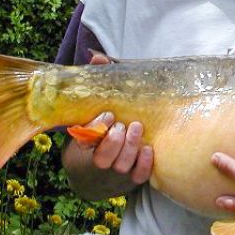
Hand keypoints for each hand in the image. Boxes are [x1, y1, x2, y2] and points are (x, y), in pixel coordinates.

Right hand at [63, 51, 153, 194]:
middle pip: (104, 158)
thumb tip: (97, 58)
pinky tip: (149, 149)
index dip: (95, 129)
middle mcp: (100, 160)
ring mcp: (117, 170)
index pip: (85, 140)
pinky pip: (139, 176)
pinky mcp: (133, 177)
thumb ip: (97, 82)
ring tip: (137, 129)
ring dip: (130, 149)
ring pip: (121, 166)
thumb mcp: (95, 106)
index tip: (108, 114)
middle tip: (123, 125)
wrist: (103, 164)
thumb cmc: (102, 127)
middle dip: (114, 141)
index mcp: (86, 144)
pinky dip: (144, 165)